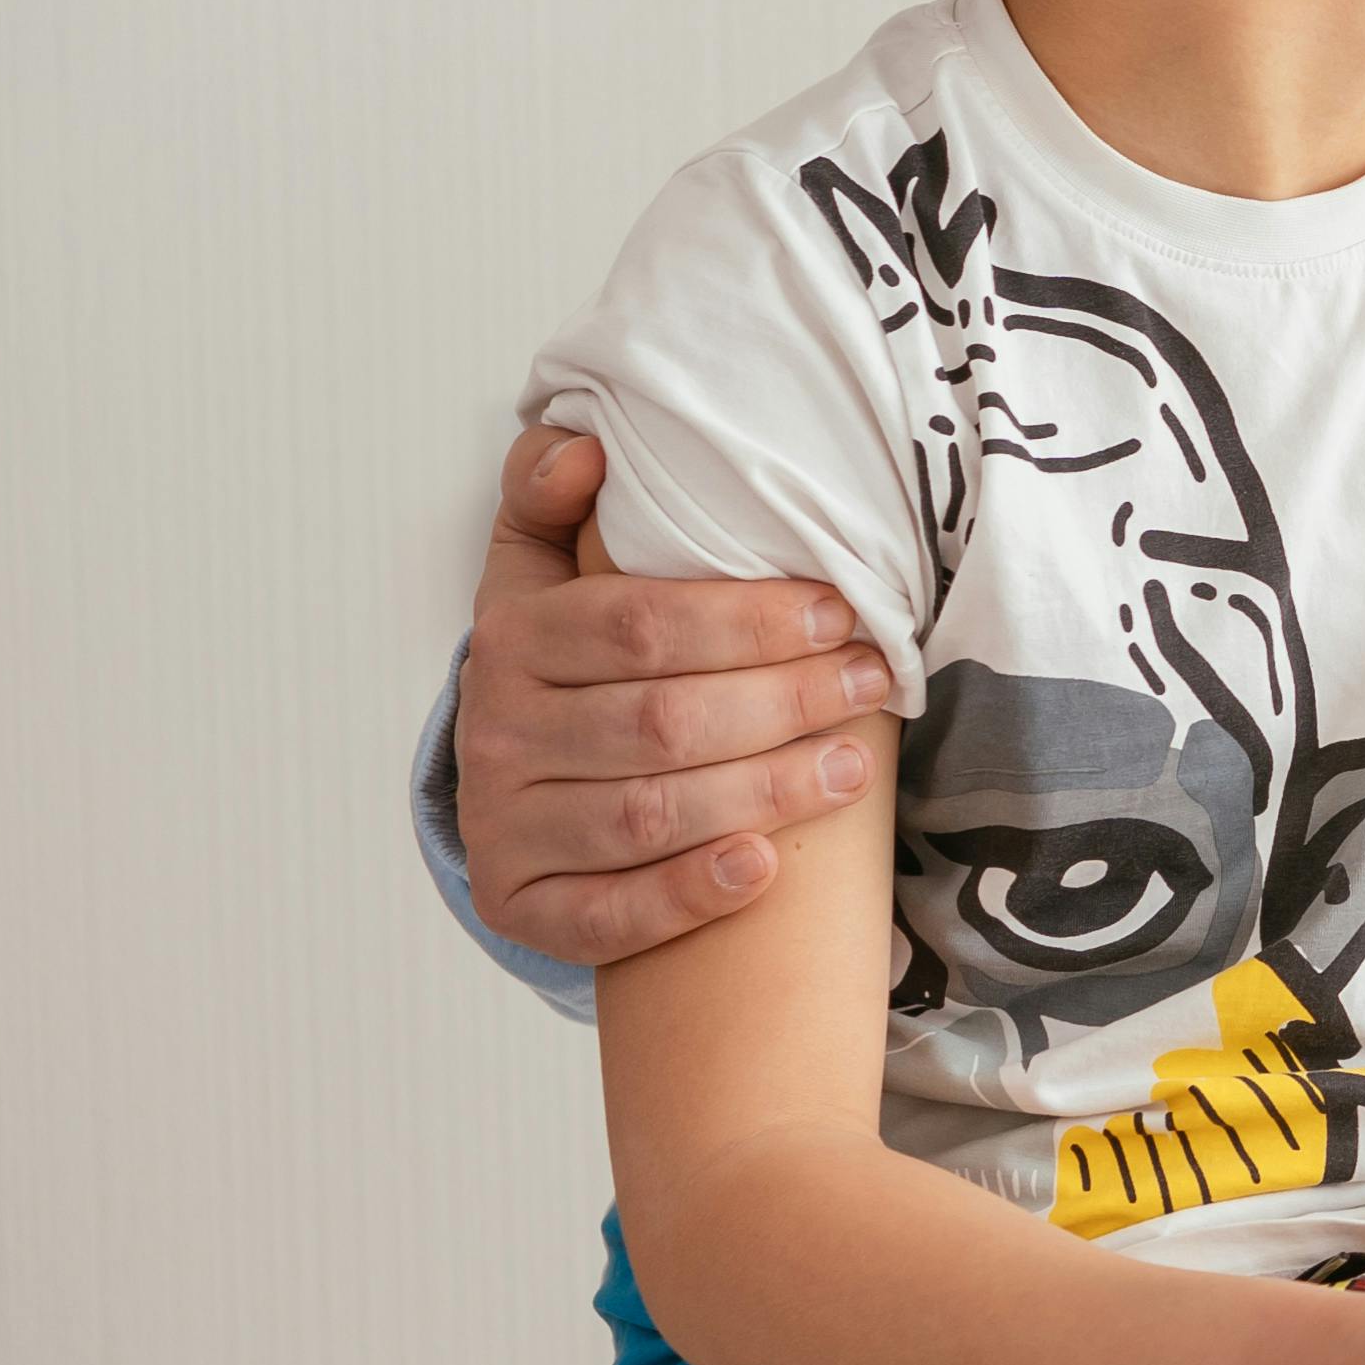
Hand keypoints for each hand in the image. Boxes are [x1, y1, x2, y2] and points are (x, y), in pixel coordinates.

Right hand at [453, 427, 898, 968]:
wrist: (513, 776)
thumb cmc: (566, 658)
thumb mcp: (543, 564)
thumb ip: (552, 490)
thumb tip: (587, 449)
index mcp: (509, 638)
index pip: (638, 625)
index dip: (748, 620)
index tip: (839, 610)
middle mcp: (495, 735)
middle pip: (659, 722)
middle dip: (783, 700)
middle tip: (870, 681)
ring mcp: (503, 827)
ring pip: (648, 815)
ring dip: (764, 790)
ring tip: (852, 765)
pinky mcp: (519, 906)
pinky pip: (607, 915)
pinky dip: (689, 893)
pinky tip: (765, 867)